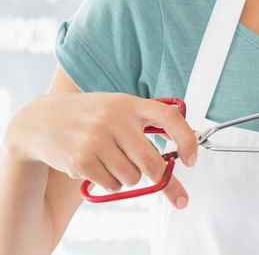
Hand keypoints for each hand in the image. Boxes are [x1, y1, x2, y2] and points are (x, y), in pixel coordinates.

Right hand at [5, 93, 197, 208]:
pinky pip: (112, 185)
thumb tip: (182, 146)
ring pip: (132, 177)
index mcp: (129, 103)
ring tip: (111, 161)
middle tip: (157, 177)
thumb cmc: (88, 116)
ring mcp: (97, 140)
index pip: (170, 118)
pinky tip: (95, 167)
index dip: (187, 141)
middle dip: (158, 175)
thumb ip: (146, 120)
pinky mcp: (81, 160)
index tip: (191, 160)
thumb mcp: (117, 106)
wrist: (38, 121)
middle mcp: (115, 119)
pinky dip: (109, 183)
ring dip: (127, 177)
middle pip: (152, 161)